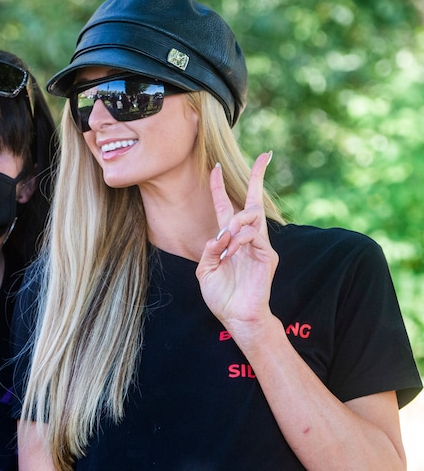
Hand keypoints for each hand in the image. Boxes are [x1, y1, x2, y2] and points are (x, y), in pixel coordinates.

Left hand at [195, 152, 278, 338]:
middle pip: (253, 201)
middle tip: (264, 156)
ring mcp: (259, 246)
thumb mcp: (205, 270)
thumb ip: (210, 250)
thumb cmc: (221, 295)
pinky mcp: (267, 256)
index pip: (225, 207)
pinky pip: (254, 236)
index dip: (218, 187)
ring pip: (252, 216)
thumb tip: (219, 235)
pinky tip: (232, 251)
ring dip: (236, 221)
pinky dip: (240, 239)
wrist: (236, 317)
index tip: (215, 166)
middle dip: (258, 176)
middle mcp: (245, 239)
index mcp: (228, 240)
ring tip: (226, 239)